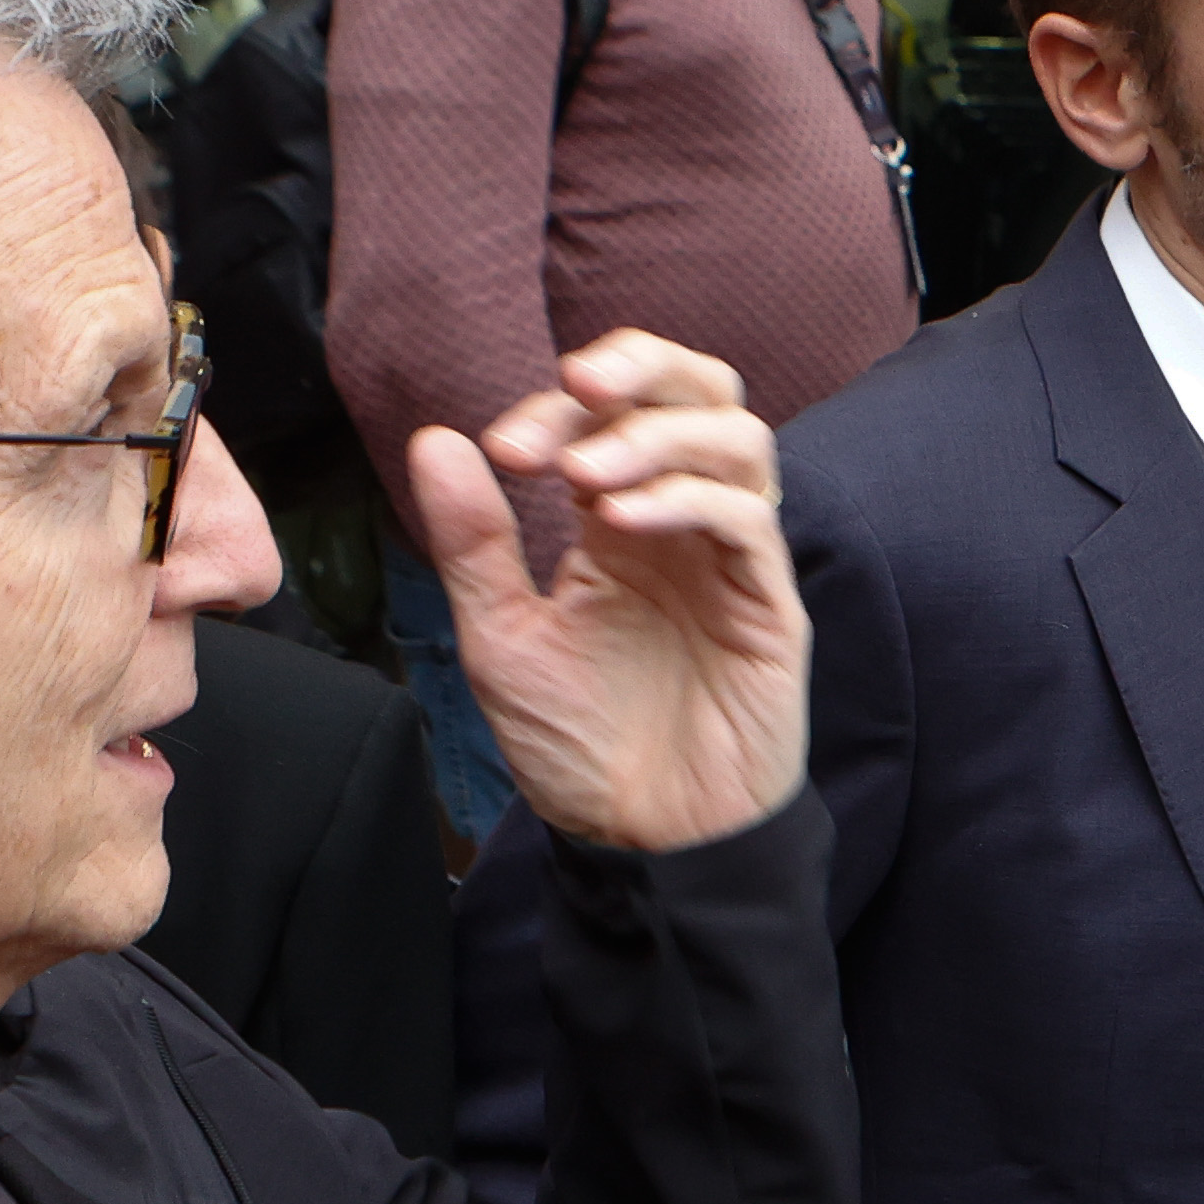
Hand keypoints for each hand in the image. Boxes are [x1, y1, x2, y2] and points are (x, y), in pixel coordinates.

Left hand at [402, 329, 807, 854]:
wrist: (638, 841)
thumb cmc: (578, 745)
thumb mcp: (500, 635)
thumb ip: (475, 541)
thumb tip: (436, 438)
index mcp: (620, 520)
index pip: (612, 412)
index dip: (559, 406)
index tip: (501, 449)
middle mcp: (684, 524)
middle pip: (700, 389)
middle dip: (641, 362)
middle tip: (578, 380)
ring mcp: (732, 560)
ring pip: (737, 439)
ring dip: (657, 434)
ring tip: (588, 473)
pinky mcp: (768, 607)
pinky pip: (748, 521)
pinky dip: (686, 500)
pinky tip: (621, 522)